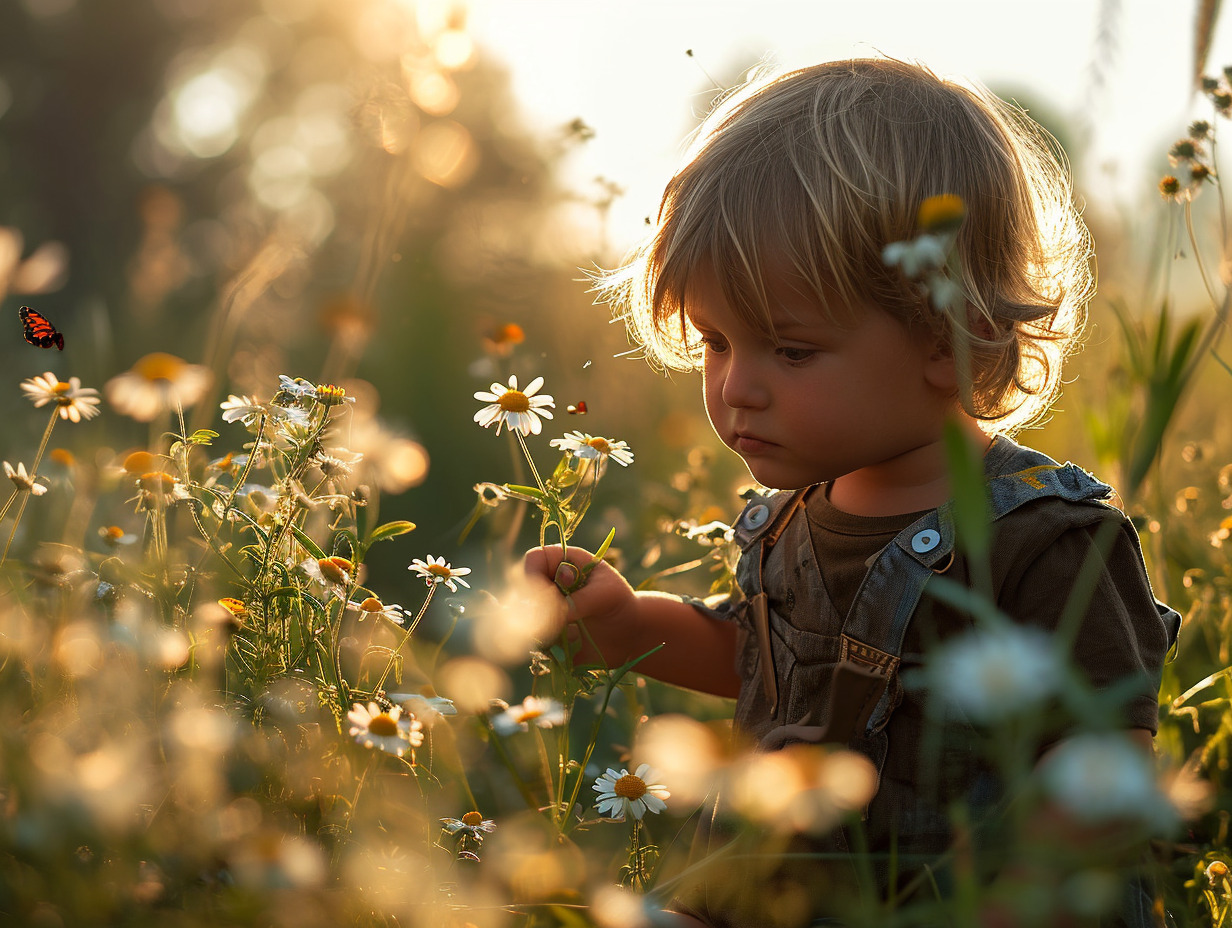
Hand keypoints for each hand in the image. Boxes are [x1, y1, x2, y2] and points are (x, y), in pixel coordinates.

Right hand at [523, 545, 640, 665]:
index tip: (549, 593)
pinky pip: (535, 638)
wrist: (629, 634)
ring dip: (548, 627)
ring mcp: (544, 609)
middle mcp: (548, 583)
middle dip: (539, 606)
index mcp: (563, 561)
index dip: (534, 575)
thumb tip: (557, 611)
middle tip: (562, 618)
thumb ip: (581, 599)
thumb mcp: (607, 594)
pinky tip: (573, 642)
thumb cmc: (620, 603)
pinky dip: (551, 643)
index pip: (534, 559)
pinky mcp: (545, 633)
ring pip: (526, 617)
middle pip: (523, 588)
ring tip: (575, 632)